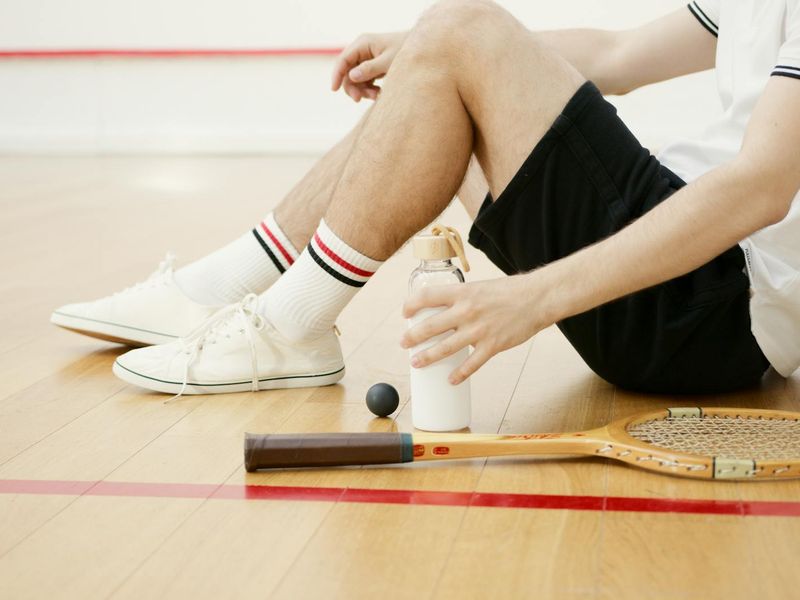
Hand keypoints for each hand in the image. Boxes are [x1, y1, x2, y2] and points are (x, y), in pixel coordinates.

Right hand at [331, 31, 407, 101]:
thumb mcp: (388, 62)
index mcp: (363, 43)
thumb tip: (351, 77)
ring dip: (362, 90)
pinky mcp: (372, 67)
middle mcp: (362, 50)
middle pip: (347, 71)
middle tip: (360, 100)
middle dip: (353, 87)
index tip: (334, 90)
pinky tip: (379, 93)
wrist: (420, 50)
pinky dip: (369, 89)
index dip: (336, 75)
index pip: (343, 59)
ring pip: (355, 79)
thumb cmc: (406, 51)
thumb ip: (370, 69)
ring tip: (377, 96)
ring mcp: (366, 58)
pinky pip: (364, 81)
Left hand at [401, 275, 550, 384]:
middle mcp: (467, 311)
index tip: (404, 313)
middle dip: (412, 337)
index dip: (411, 305)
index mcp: (463, 292)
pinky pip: (471, 364)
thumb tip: (446, 311)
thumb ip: (463, 299)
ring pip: (445, 348)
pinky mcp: (493, 345)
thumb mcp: (480, 287)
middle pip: (430, 326)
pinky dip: (459, 374)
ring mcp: (479, 330)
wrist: (537, 298)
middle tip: (403, 343)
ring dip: (427, 357)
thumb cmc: (509, 291)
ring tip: (416, 363)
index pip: (427, 296)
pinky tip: (450, 380)